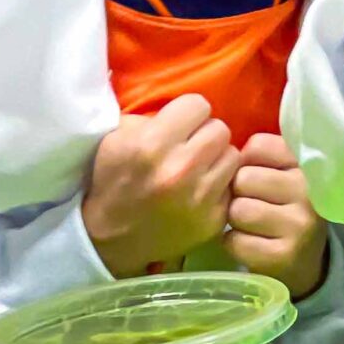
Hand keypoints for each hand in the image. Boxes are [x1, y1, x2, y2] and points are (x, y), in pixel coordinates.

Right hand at [81, 94, 242, 277]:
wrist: (110, 239)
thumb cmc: (112, 181)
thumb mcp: (116, 139)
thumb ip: (152, 118)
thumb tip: (185, 110)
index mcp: (152, 144)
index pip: (198, 105)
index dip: (188, 113)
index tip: (179, 125)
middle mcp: (180, 169)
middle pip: (220, 129)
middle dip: (205, 134)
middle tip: (191, 146)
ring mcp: (200, 198)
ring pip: (232, 156)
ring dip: (216, 159)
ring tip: (198, 168)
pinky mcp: (214, 220)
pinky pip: (232, 187)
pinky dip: (219, 186)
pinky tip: (200, 191)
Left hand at [223, 132, 328, 296]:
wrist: (304, 261)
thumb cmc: (284, 208)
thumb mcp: (285, 174)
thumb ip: (263, 155)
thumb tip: (227, 153)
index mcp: (308, 164)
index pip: (259, 146)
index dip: (246, 161)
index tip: (258, 175)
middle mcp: (309, 192)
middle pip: (244, 178)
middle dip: (239, 192)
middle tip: (253, 203)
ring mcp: (299, 226)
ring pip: (238, 210)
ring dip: (235, 219)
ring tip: (251, 224)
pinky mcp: (283, 256)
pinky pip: (234, 241)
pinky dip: (234, 243)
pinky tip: (250, 243)